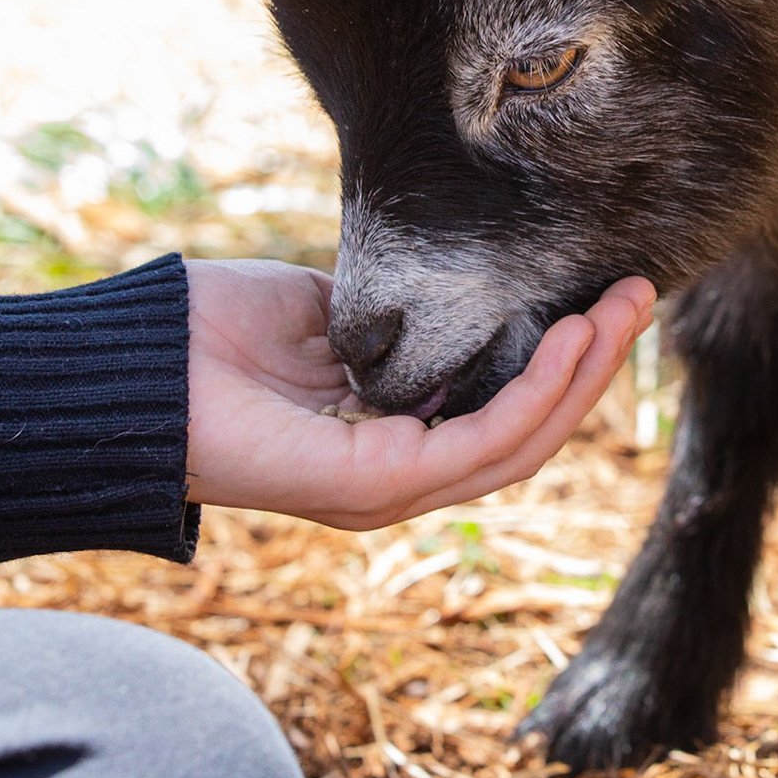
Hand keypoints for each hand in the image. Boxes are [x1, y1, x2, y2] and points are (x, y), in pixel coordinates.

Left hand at [185, 260, 654, 528]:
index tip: (603, 293)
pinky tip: (568, 339)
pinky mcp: (375, 485)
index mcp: (390, 439)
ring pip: (519, 443)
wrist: (139, 362)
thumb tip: (457, 288)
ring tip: (621, 310)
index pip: (502, 412)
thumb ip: (399, 317)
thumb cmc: (214, 335)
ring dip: (581, 375)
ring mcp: (390, 489)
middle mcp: (400, 477)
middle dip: (591, 363)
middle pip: (527, 431)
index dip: (561, 361)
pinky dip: (535, 393)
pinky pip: (480, 442)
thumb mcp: (329, 312)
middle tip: (638, 294)